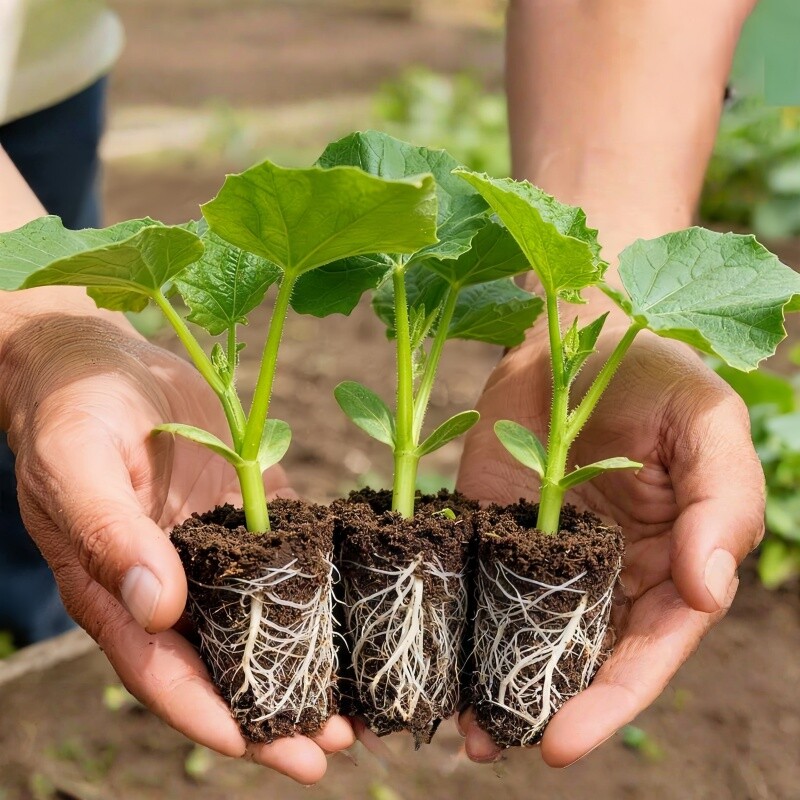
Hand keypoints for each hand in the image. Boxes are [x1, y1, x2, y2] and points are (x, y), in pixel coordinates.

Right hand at [1, 309, 352, 783]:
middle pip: (223, 664)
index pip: (164, 672)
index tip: (265, 748)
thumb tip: (157, 606)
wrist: (101, 358)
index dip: (212, 716)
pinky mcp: (249, 510)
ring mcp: (214, 549)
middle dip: (275, 711)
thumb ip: (109, 534)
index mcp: (118, 590)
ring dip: (308, 663)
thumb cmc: (74, 411)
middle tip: (337, 745)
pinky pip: (289, 556)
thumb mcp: (78, 465)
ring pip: (263, 621)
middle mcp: (171, 582)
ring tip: (363, 701)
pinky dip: (321, 589)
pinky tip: (362, 609)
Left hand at [456, 321, 763, 765]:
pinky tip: (433, 656)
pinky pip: (479, 583)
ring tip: (457, 729)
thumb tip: (709, 590)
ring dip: (495, 681)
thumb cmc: (654, 372)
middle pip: (582, 658)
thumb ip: (720, 502)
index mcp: (668, 560)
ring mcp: (545, 553)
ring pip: (527, 633)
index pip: (648, 648)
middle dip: (545, 708)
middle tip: (494, 746)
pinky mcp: (494, 528)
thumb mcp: (705, 425)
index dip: (613, 699)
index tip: (563, 743)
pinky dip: (461, 623)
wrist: (568, 330)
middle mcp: (607, 571)